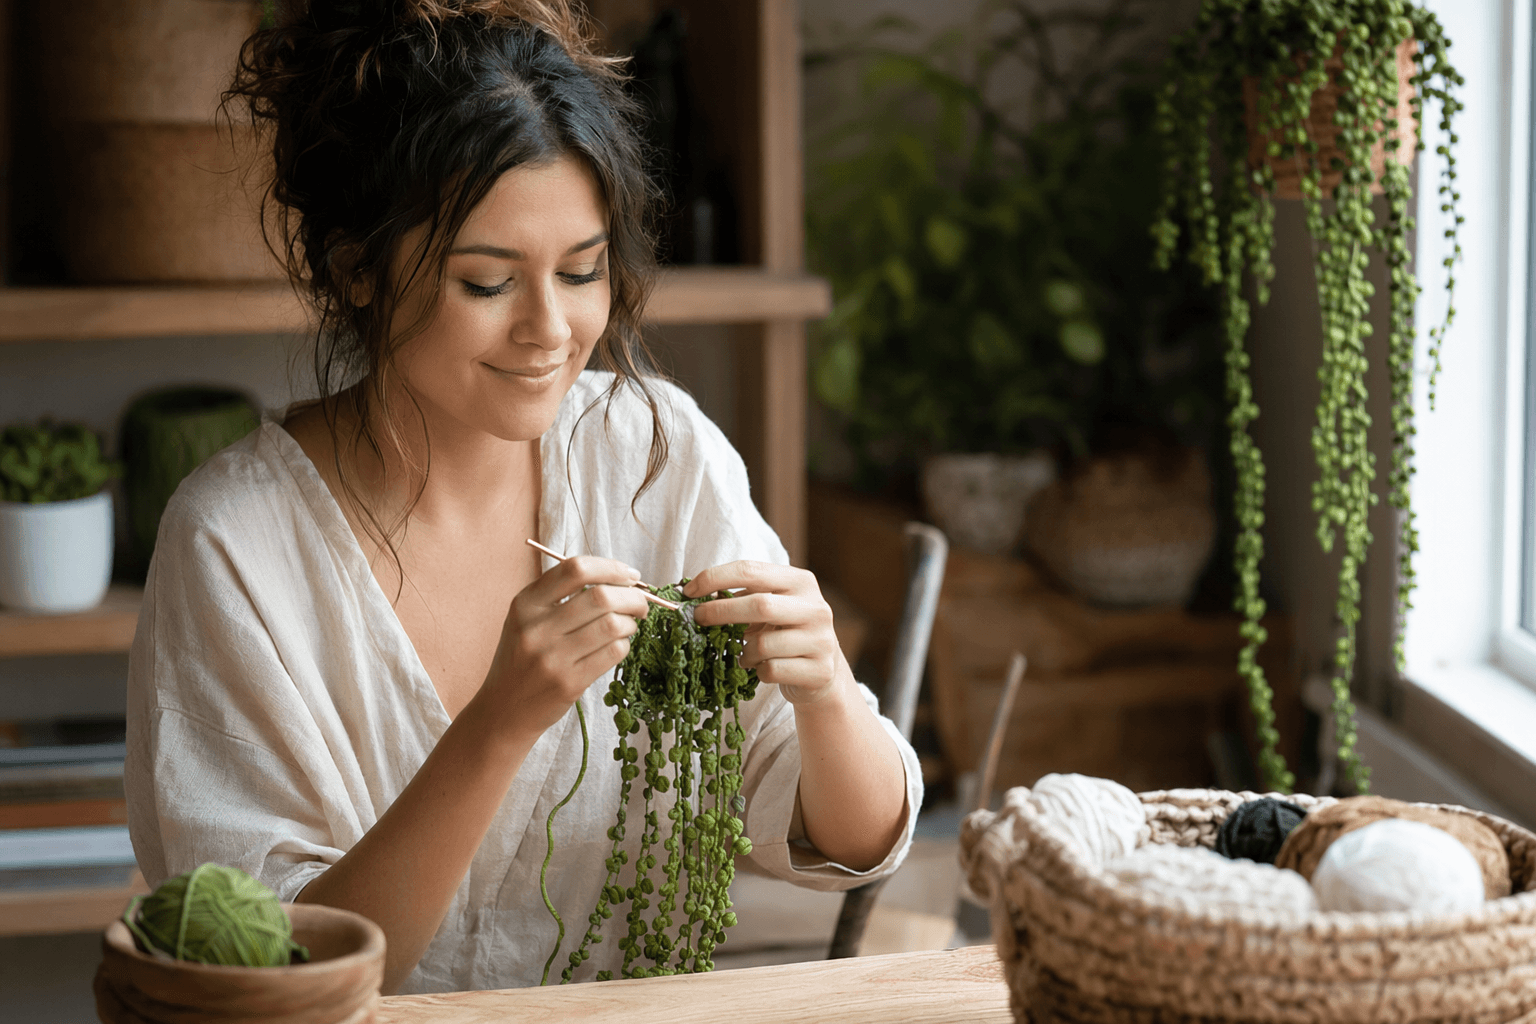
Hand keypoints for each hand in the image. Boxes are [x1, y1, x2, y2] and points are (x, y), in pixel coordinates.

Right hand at [481, 556, 652, 738]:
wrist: (503, 710)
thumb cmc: (523, 660)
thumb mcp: (527, 621)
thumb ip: (561, 596)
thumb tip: (620, 579)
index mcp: (525, 604)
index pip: (575, 569)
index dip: (611, 568)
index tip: (630, 576)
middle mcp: (536, 628)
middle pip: (600, 597)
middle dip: (632, 597)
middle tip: (640, 604)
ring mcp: (552, 658)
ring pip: (612, 625)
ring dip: (630, 622)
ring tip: (628, 626)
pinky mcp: (568, 683)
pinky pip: (613, 653)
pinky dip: (624, 645)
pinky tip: (618, 646)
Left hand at [682, 562, 850, 705]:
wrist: (823, 672)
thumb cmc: (785, 633)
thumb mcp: (770, 607)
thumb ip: (741, 597)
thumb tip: (694, 597)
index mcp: (801, 581)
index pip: (751, 570)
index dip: (715, 578)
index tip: (689, 591)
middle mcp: (815, 607)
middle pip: (760, 604)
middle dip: (721, 612)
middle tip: (697, 619)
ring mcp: (821, 640)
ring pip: (763, 645)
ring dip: (742, 651)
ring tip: (743, 654)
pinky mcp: (819, 671)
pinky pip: (771, 670)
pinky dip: (757, 671)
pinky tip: (761, 668)